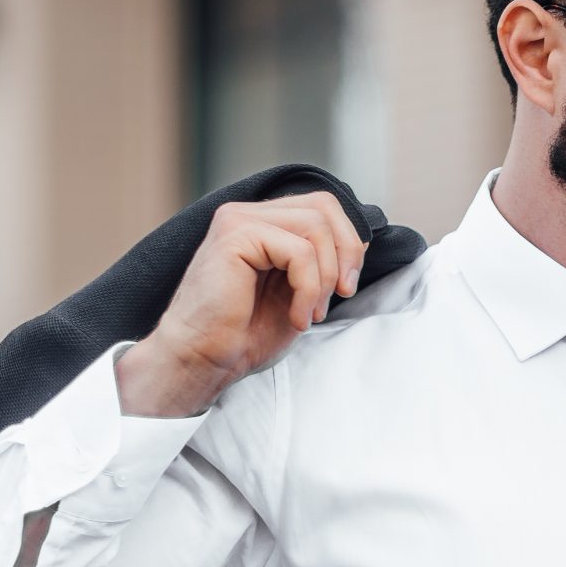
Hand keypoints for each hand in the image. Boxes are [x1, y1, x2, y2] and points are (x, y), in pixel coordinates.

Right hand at [117, 192, 367, 416]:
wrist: (204, 360)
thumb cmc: (245, 334)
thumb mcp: (300, 292)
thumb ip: (324, 262)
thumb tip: (361, 241)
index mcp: (263, 223)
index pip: (323, 206)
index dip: (348, 242)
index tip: (346, 286)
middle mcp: (248, 214)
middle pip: (324, 207)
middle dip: (346, 254)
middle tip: (340, 295)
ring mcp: (238, 220)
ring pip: (316, 227)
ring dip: (326, 277)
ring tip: (311, 312)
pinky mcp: (235, 235)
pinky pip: (299, 251)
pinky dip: (309, 289)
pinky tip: (296, 316)